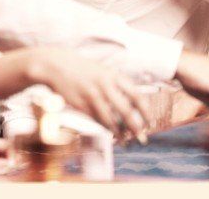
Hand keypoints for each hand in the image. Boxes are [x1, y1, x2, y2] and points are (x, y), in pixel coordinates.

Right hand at [26, 50, 151, 140]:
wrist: (58, 66)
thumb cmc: (85, 70)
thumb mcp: (104, 72)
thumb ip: (117, 86)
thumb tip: (132, 105)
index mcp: (114, 76)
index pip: (136, 95)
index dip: (145, 111)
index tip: (150, 122)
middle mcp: (105, 86)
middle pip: (126, 111)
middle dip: (136, 127)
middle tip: (142, 138)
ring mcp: (92, 96)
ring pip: (110, 120)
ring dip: (120, 133)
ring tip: (126, 141)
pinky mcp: (81, 105)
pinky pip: (96, 120)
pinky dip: (105, 128)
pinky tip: (111, 133)